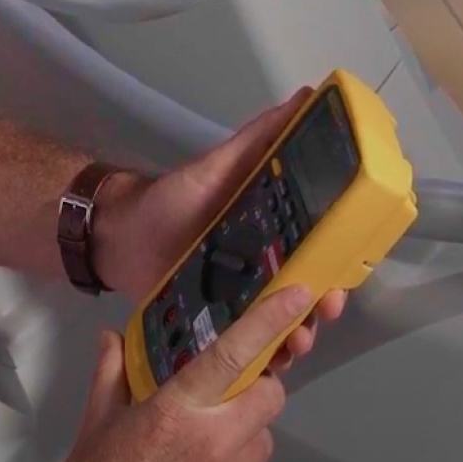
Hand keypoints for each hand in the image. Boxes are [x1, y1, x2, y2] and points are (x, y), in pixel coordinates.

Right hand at [48, 286, 309, 461]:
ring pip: (264, 441)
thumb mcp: (98, 419)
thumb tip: (111, 336)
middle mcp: (212, 441)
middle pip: (270, 399)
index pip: (232, 354)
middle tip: (229, 394)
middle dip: (258, 390)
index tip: (294, 296)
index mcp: (176, 409)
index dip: (268, 321)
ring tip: (208, 444)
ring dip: (245, 435)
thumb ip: (113, 371)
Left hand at [92, 89, 344, 372]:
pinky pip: (247, 346)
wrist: (118, 236)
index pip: (317, 252)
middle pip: (306, 293)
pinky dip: (264, 358)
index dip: (337, 266)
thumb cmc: (169, 199)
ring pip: (282, 323)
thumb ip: (256, 139)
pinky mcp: (216, 325)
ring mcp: (240, 299)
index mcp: (270, 232)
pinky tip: (271, 365)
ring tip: (295, 342)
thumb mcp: (215, 167)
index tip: (344, 277)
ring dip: (298, 336)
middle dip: (322, 306)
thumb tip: (303, 96)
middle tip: (323, 311)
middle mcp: (262, 267)